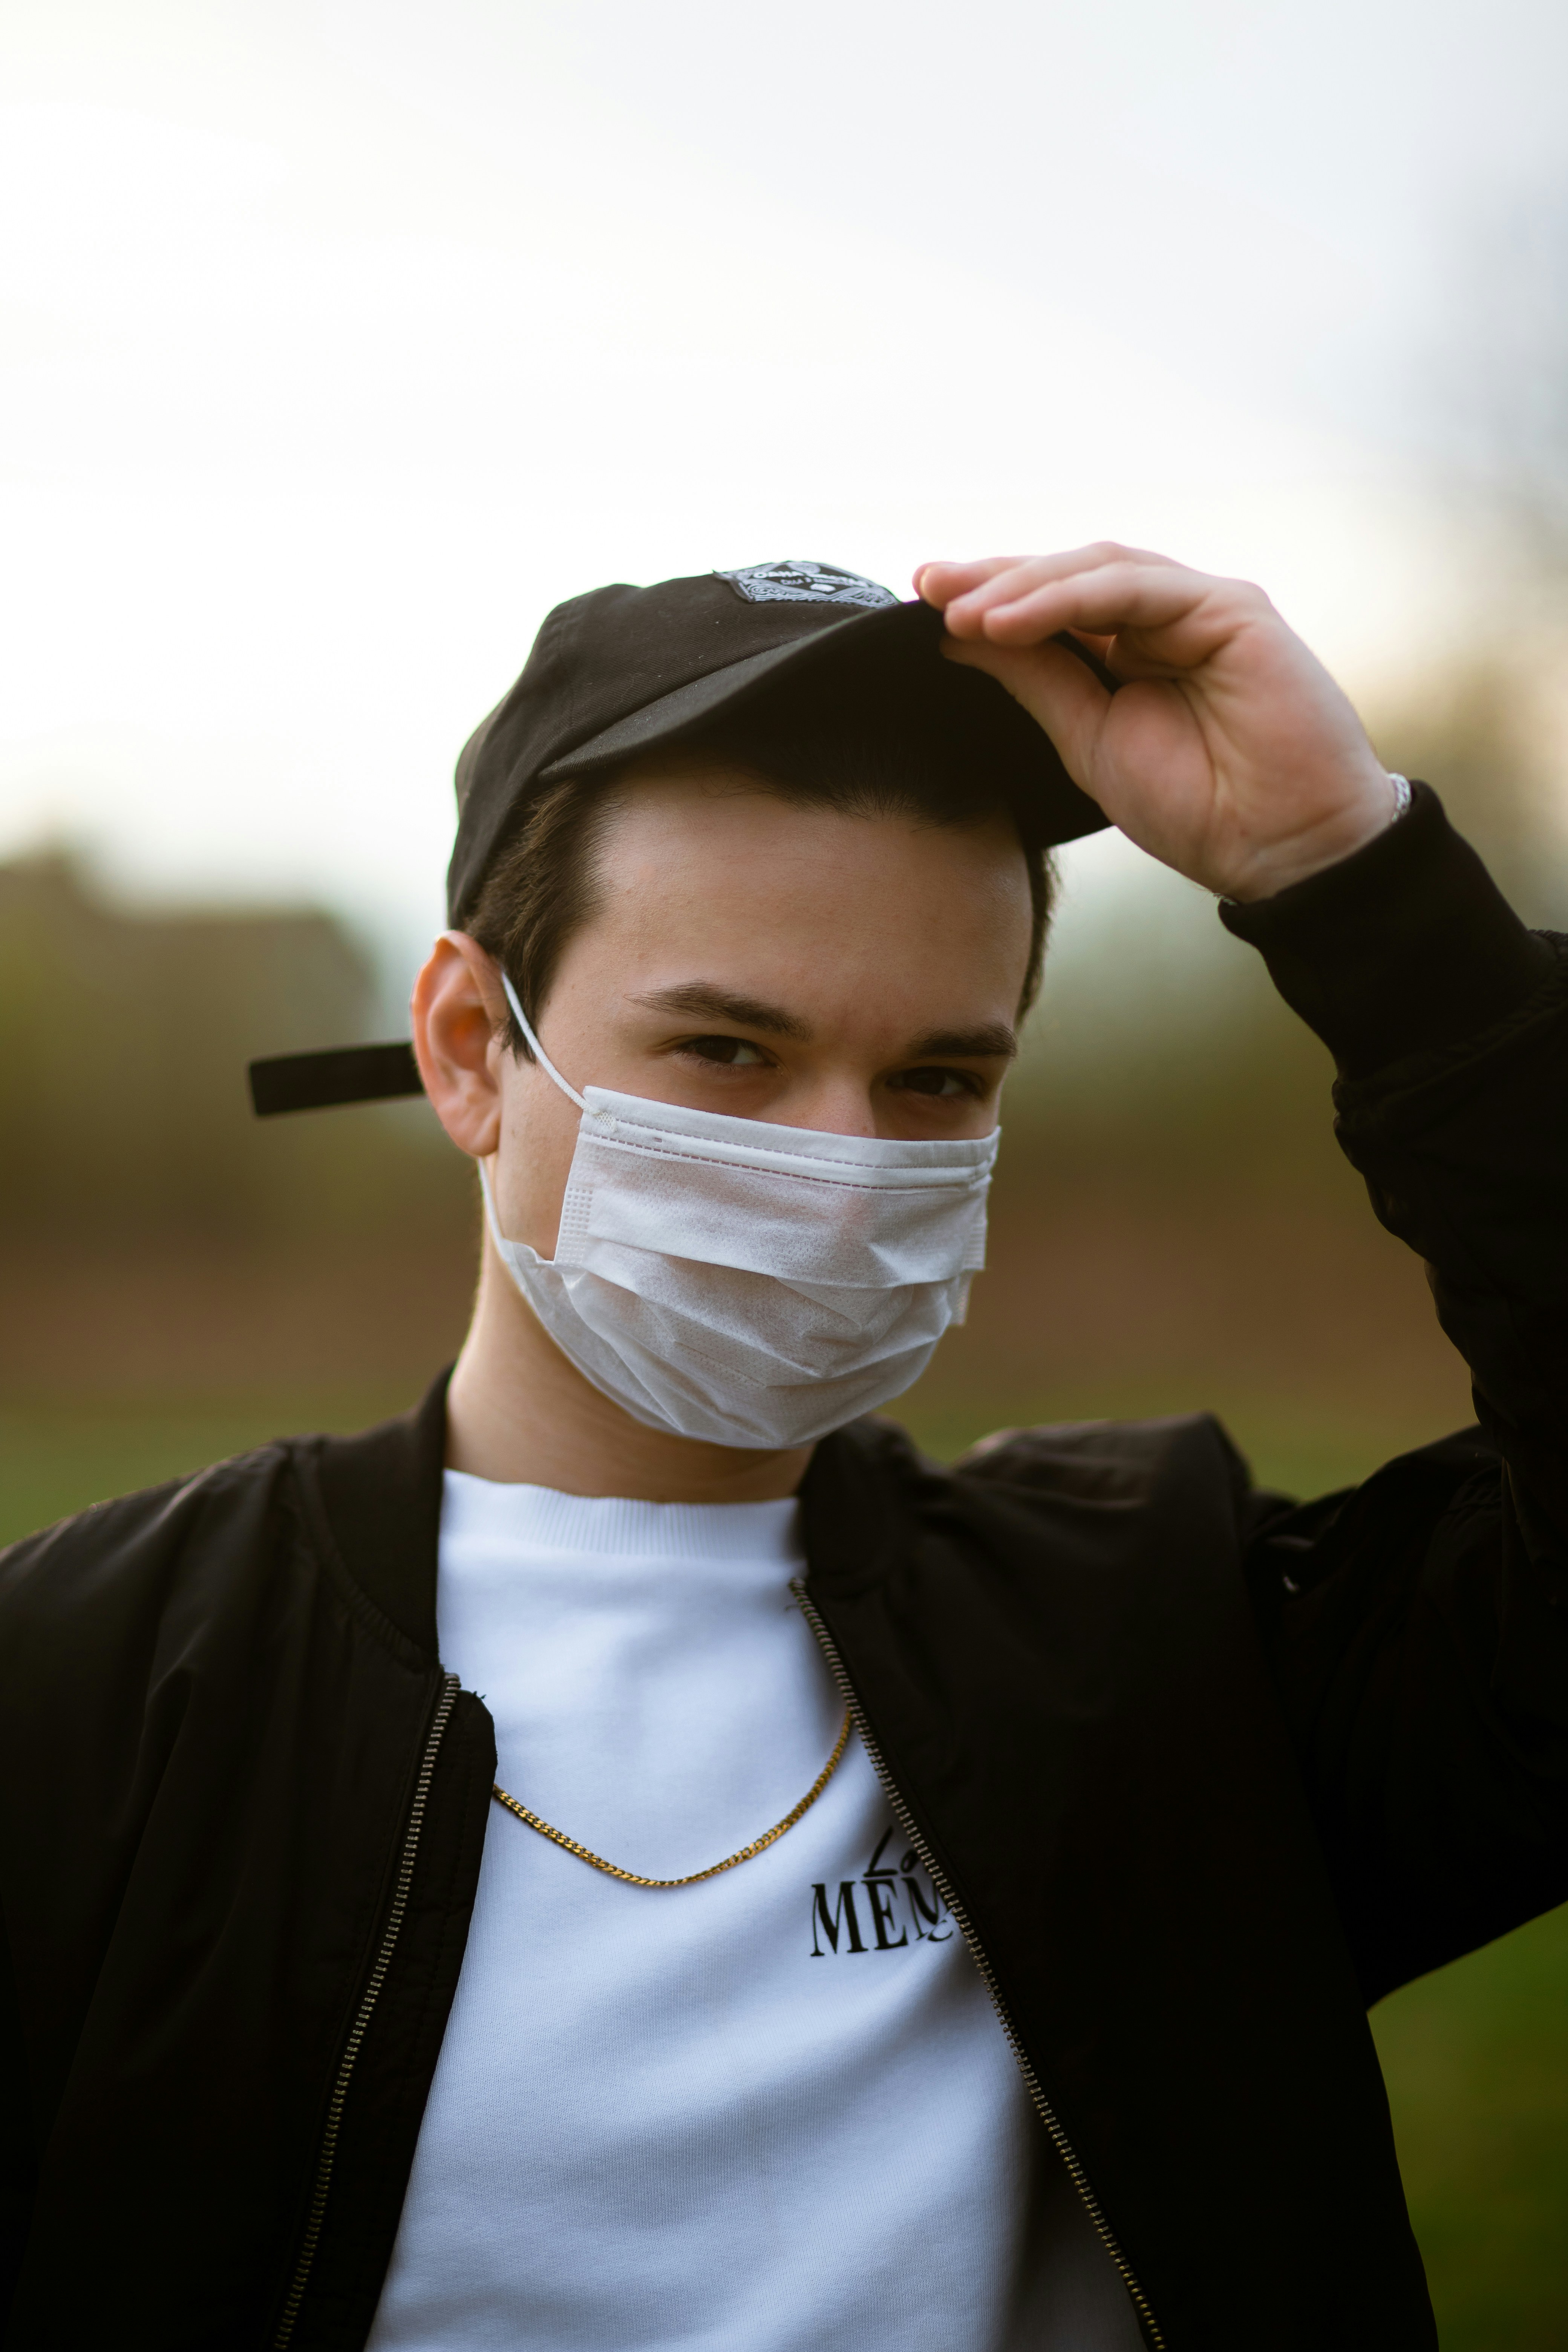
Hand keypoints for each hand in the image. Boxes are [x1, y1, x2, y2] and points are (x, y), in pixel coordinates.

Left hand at [915, 546, 1399, 900]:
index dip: (989, 600)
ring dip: (1021, 587)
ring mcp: (1201, 607)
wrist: (1283, 850)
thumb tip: (961, 638)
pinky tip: (1010, 622)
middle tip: (926, 586)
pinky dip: (1067, 599)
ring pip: (1097, 569)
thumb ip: (1036, 683)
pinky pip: (1135, 588)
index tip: (922, 606)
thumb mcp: (1089, 742)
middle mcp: (1166, 619)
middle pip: (1067, 575)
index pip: (1051, 607)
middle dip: (994, 578)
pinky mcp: (1232, 608)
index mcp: (1133, 651)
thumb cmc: (1199, 809)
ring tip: (959, 611)